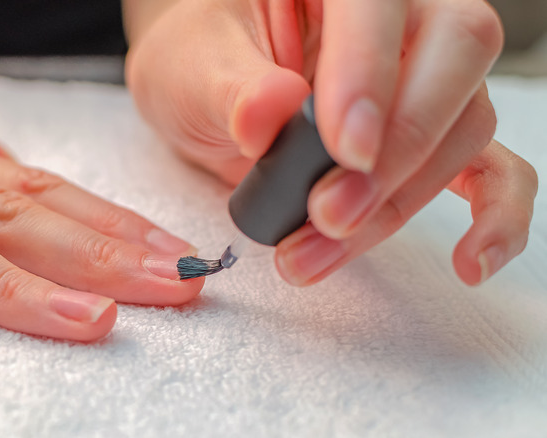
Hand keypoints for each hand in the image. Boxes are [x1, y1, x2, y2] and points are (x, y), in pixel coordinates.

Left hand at [124, 0, 536, 285]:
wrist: (207, 90)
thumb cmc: (199, 61)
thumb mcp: (190, 66)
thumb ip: (228, 87)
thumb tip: (269, 112)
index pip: (377, 6)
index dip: (371, 75)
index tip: (345, 150)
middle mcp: (398, 15)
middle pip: (453, 57)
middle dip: (396, 152)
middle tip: (331, 212)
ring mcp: (424, 73)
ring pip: (463, 126)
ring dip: (398, 203)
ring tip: (319, 248)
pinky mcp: (430, 134)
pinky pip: (491, 167)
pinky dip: (495, 216)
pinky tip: (472, 261)